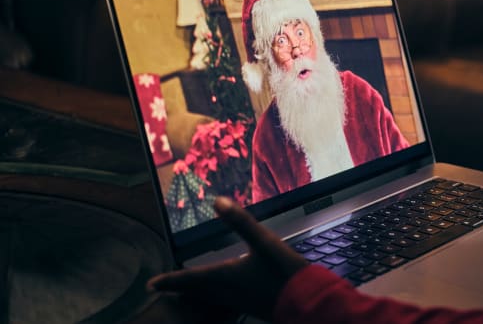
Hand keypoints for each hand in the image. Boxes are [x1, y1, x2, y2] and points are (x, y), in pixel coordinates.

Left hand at [147, 197, 308, 320]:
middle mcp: (228, 292)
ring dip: (196, 294)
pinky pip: (224, 302)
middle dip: (180, 290)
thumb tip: (218, 201)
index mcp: (226, 276)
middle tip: (164, 288)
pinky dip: (215, 297)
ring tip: (188, 291)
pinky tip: (224, 294)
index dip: (169, 281)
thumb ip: (241, 222)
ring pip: (209, 299)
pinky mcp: (252, 305)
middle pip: (196, 292)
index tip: (151, 285)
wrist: (306, 301)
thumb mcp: (263, 242)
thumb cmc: (283, 272)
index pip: (190, 279)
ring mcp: (240, 301)